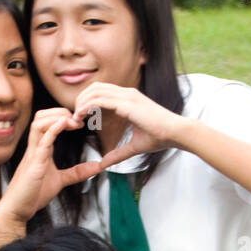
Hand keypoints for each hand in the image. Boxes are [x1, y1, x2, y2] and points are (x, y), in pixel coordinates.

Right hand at [0, 109, 107, 230]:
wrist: (16, 210)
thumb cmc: (32, 195)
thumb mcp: (60, 181)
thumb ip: (76, 173)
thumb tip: (96, 167)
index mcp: (39, 149)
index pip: (46, 122)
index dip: (62, 116)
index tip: (78, 122)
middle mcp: (34, 148)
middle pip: (40, 116)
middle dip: (59, 111)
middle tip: (77, 118)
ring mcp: (33, 155)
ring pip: (39, 123)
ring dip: (57, 117)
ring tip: (72, 121)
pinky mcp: (34, 164)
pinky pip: (42, 140)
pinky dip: (53, 128)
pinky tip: (64, 123)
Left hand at [71, 83, 185, 167]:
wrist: (175, 133)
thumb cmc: (160, 137)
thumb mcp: (134, 146)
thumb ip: (118, 154)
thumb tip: (104, 163)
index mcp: (128, 99)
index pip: (102, 92)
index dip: (88, 102)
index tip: (81, 118)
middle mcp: (126, 93)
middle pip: (95, 87)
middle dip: (81, 100)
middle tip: (75, 117)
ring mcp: (127, 96)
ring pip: (95, 91)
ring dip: (81, 102)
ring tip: (76, 117)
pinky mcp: (127, 103)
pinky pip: (101, 99)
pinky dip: (87, 106)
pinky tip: (82, 116)